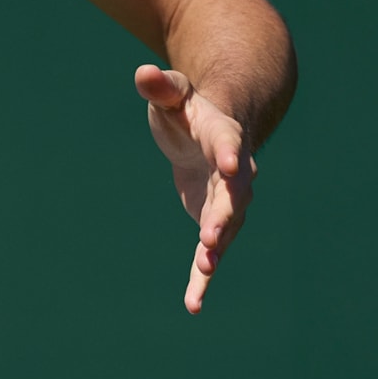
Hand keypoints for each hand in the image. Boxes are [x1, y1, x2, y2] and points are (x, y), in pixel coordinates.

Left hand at [135, 64, 253, 315]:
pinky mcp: (215, 222)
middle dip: (224, 216)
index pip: (228, 142)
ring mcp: (228, 201)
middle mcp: (233, 172)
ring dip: (216, 250)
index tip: (229, 166)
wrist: (212, 133)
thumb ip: (160, 87)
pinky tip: (193, 305)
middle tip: (212, 238)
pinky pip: (211, 252)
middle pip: (234, 195)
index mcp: (222, 134)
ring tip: (204, 272)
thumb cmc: (188, 108)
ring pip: (226, 229)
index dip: (228, 153)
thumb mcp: (172, 95)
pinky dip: (202, 278)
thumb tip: (143, 73)